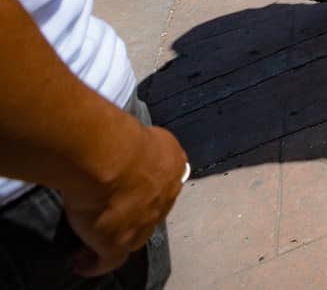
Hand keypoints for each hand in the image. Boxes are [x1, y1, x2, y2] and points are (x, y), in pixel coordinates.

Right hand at [59, 121, 185, 276]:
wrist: (109, 157)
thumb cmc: (120, 136)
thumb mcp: (141, 133)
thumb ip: (138, 144)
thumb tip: (122, 147)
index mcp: (172, 165)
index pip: (161, 181)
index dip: (145, 187)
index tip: (128, 189)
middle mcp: (165, 196)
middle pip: (150, 209)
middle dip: (133, 213)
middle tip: (110, 215)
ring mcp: (144, 223)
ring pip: (132, 236)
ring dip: (114, 238)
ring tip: (93, 240)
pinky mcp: (118, 243)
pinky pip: (109, 260)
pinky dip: (96, 263)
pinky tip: (83, 262)